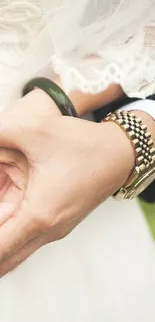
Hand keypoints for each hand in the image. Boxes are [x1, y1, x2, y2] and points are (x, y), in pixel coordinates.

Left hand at [0, 89, 134, 275]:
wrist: (119, 153)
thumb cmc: (83, 144)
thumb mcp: (35, 131)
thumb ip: (1, 134)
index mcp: (39, 214)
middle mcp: (49, 230)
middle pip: (5, 261)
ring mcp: (57, 230)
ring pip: (17, 252)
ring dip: (1, 240)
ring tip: (1, 212)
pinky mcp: (61, 223)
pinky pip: (29, 239)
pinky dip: (12, 234)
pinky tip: (6, 215)